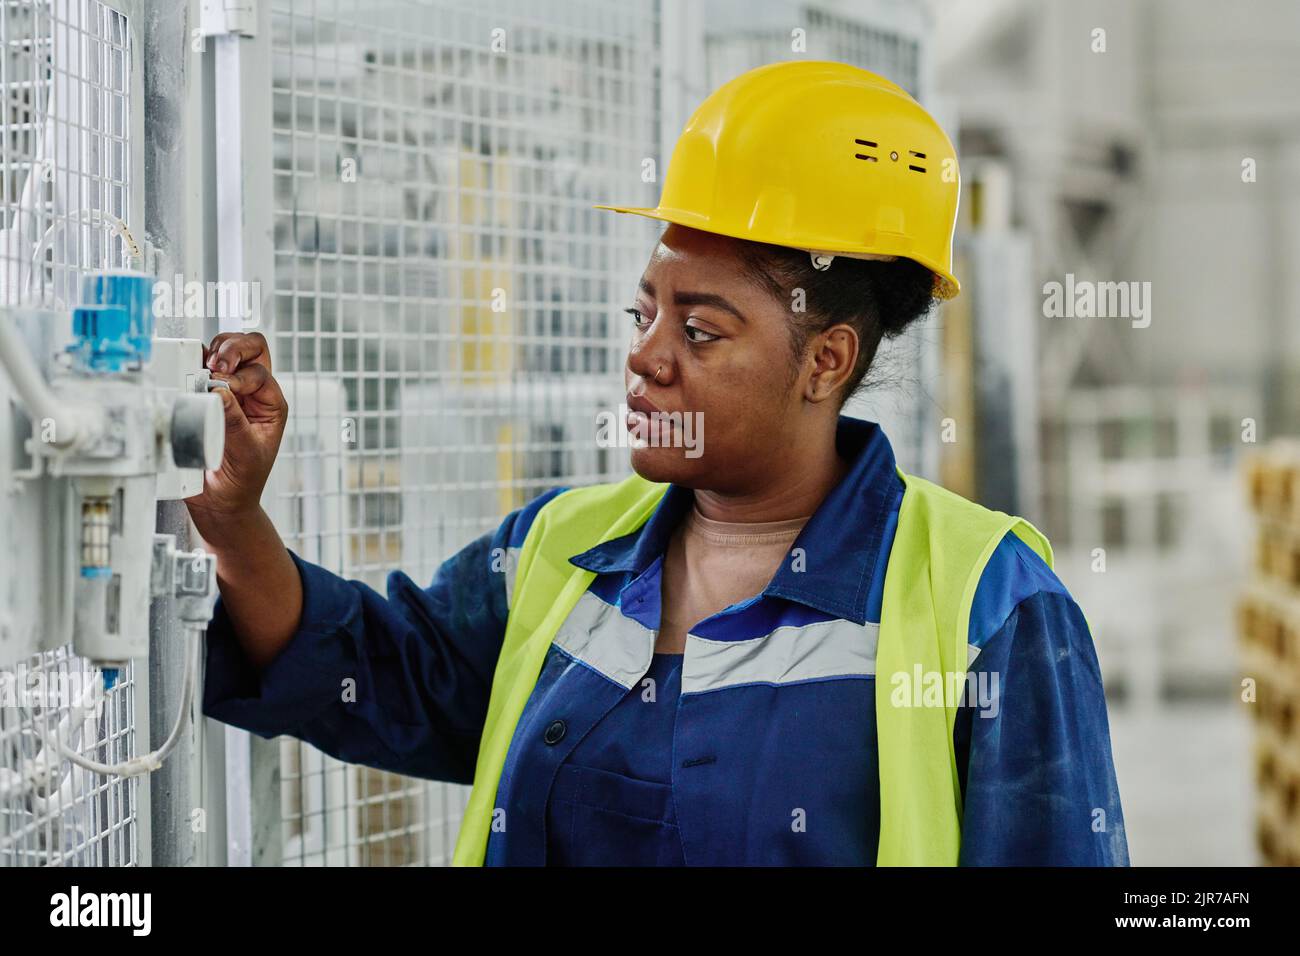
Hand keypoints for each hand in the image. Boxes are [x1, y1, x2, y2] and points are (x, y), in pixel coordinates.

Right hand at [184, 332, 288, 535]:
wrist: (220, 500)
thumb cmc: (241, 480)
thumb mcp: (246, 452)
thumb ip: (234, 422)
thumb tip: (220, 390)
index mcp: (270, 404)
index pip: (260, 373)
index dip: (241, 376)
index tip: (223, 389)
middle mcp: (252, 393)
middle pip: (251, 348)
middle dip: (233, 348)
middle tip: (216, 364)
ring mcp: (228, 390)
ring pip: (227, 349)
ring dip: (215, 350)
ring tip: (205, 367)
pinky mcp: (203, 393)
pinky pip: (200, 365)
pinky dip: (194, 360)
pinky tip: (190, 368)